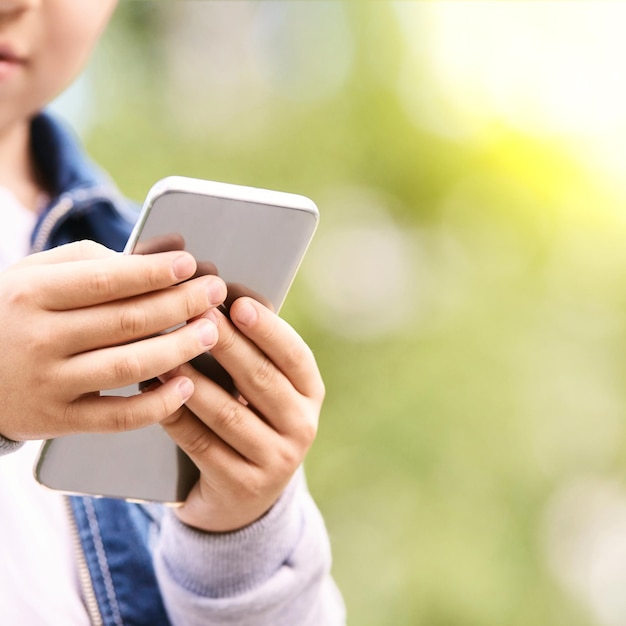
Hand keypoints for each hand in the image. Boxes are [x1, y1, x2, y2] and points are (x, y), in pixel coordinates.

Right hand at [0, 240, 225, 440]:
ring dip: (178, 349)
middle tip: (215, 294)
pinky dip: (156, 404)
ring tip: (210, 332)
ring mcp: (50, 384)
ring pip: (128, 367)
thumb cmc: (14, 312)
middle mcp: (40, 338)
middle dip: (180, 304)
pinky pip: (117, 417)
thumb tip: (164, 251)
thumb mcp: (36, 275)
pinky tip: (187, 385)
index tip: (189, 264)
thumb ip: (95, 262)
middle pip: (126, 322)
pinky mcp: (60, 420)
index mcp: (33, 293)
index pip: (105, 281)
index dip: (153, 273)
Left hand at [159, 297, 324, 531]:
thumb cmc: (251, 421)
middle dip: (225, 344)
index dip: (267, 329)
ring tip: (166, 353)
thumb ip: (252, 351)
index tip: (237, 304)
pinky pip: (202, 445)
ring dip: (193, 380)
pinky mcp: (242, 486)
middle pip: (260, 380)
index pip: (294, 355)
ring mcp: (276, 461)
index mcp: (310, 393)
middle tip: (194, 315)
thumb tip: (225, 298)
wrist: (245, 497)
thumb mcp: (264, 391)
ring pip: (228, 413)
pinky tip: (155, 393)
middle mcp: (302, 426)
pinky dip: (176, 416)